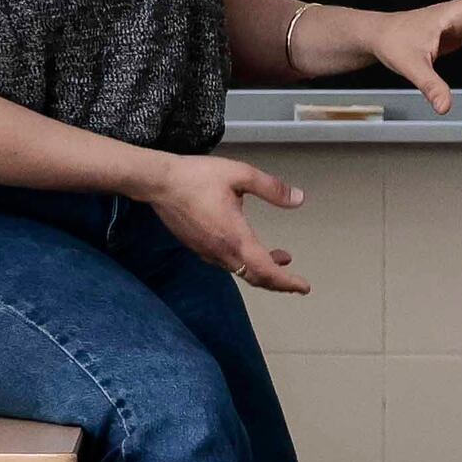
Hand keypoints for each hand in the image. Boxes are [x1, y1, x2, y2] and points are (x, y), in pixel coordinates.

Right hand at [146, 152, 310, 291]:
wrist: (157, 183)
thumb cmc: (196, 177)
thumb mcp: (240, 174)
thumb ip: (271, 188)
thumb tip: (298, 199)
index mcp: (235, 237)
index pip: (266, 271)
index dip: (287, 282)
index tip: (304, 287)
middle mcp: (221, 252)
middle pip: (255, 277)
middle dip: (279, 282)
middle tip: (297, 284)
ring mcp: (207, 252)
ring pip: (241, 271)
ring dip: (263, 270)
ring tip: (281, 258)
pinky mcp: (197, 247)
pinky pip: (226, 263)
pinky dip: (245, 263)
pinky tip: (248, 248)